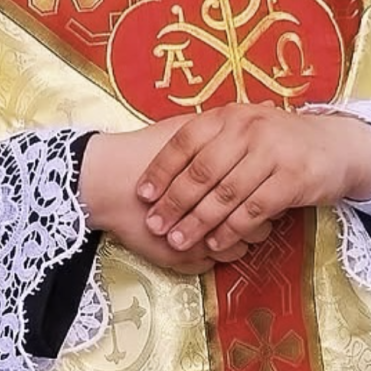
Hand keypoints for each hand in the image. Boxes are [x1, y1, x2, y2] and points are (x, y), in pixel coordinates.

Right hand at [79, 118, 257, 273]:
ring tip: (233, 218)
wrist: (107, 181)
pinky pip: (218, 260)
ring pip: (240, 245)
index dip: (264, 184)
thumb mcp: (187, 131)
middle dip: (258, 212)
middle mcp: (215, 214)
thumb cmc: (148, 151)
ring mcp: (203, 240)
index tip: (261, 177)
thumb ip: (224, 127)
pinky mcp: (186, 261)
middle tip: (253, 199)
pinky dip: (221, 248)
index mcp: (218, 179)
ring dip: (241, 234)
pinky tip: (214, 233)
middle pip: (258, 222)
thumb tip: (262, 109)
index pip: (261, 190)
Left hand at [135, 104, 370, 252]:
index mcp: (230, 115)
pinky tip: (216, 243)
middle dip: (175, 201)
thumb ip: (213, 141)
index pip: (186, 140)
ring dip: (198, 220)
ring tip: (178, 240)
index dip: (162, 168)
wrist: (336, 144)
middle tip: (155, 225)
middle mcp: (248, 128)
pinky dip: (232, 228)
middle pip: (202, 169)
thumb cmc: (280, 140)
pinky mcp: (293, 178)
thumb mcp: (245, 128)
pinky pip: (254, 208)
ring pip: (225, 192)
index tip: (142, 194)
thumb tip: (166, 170)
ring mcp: (272, 152)